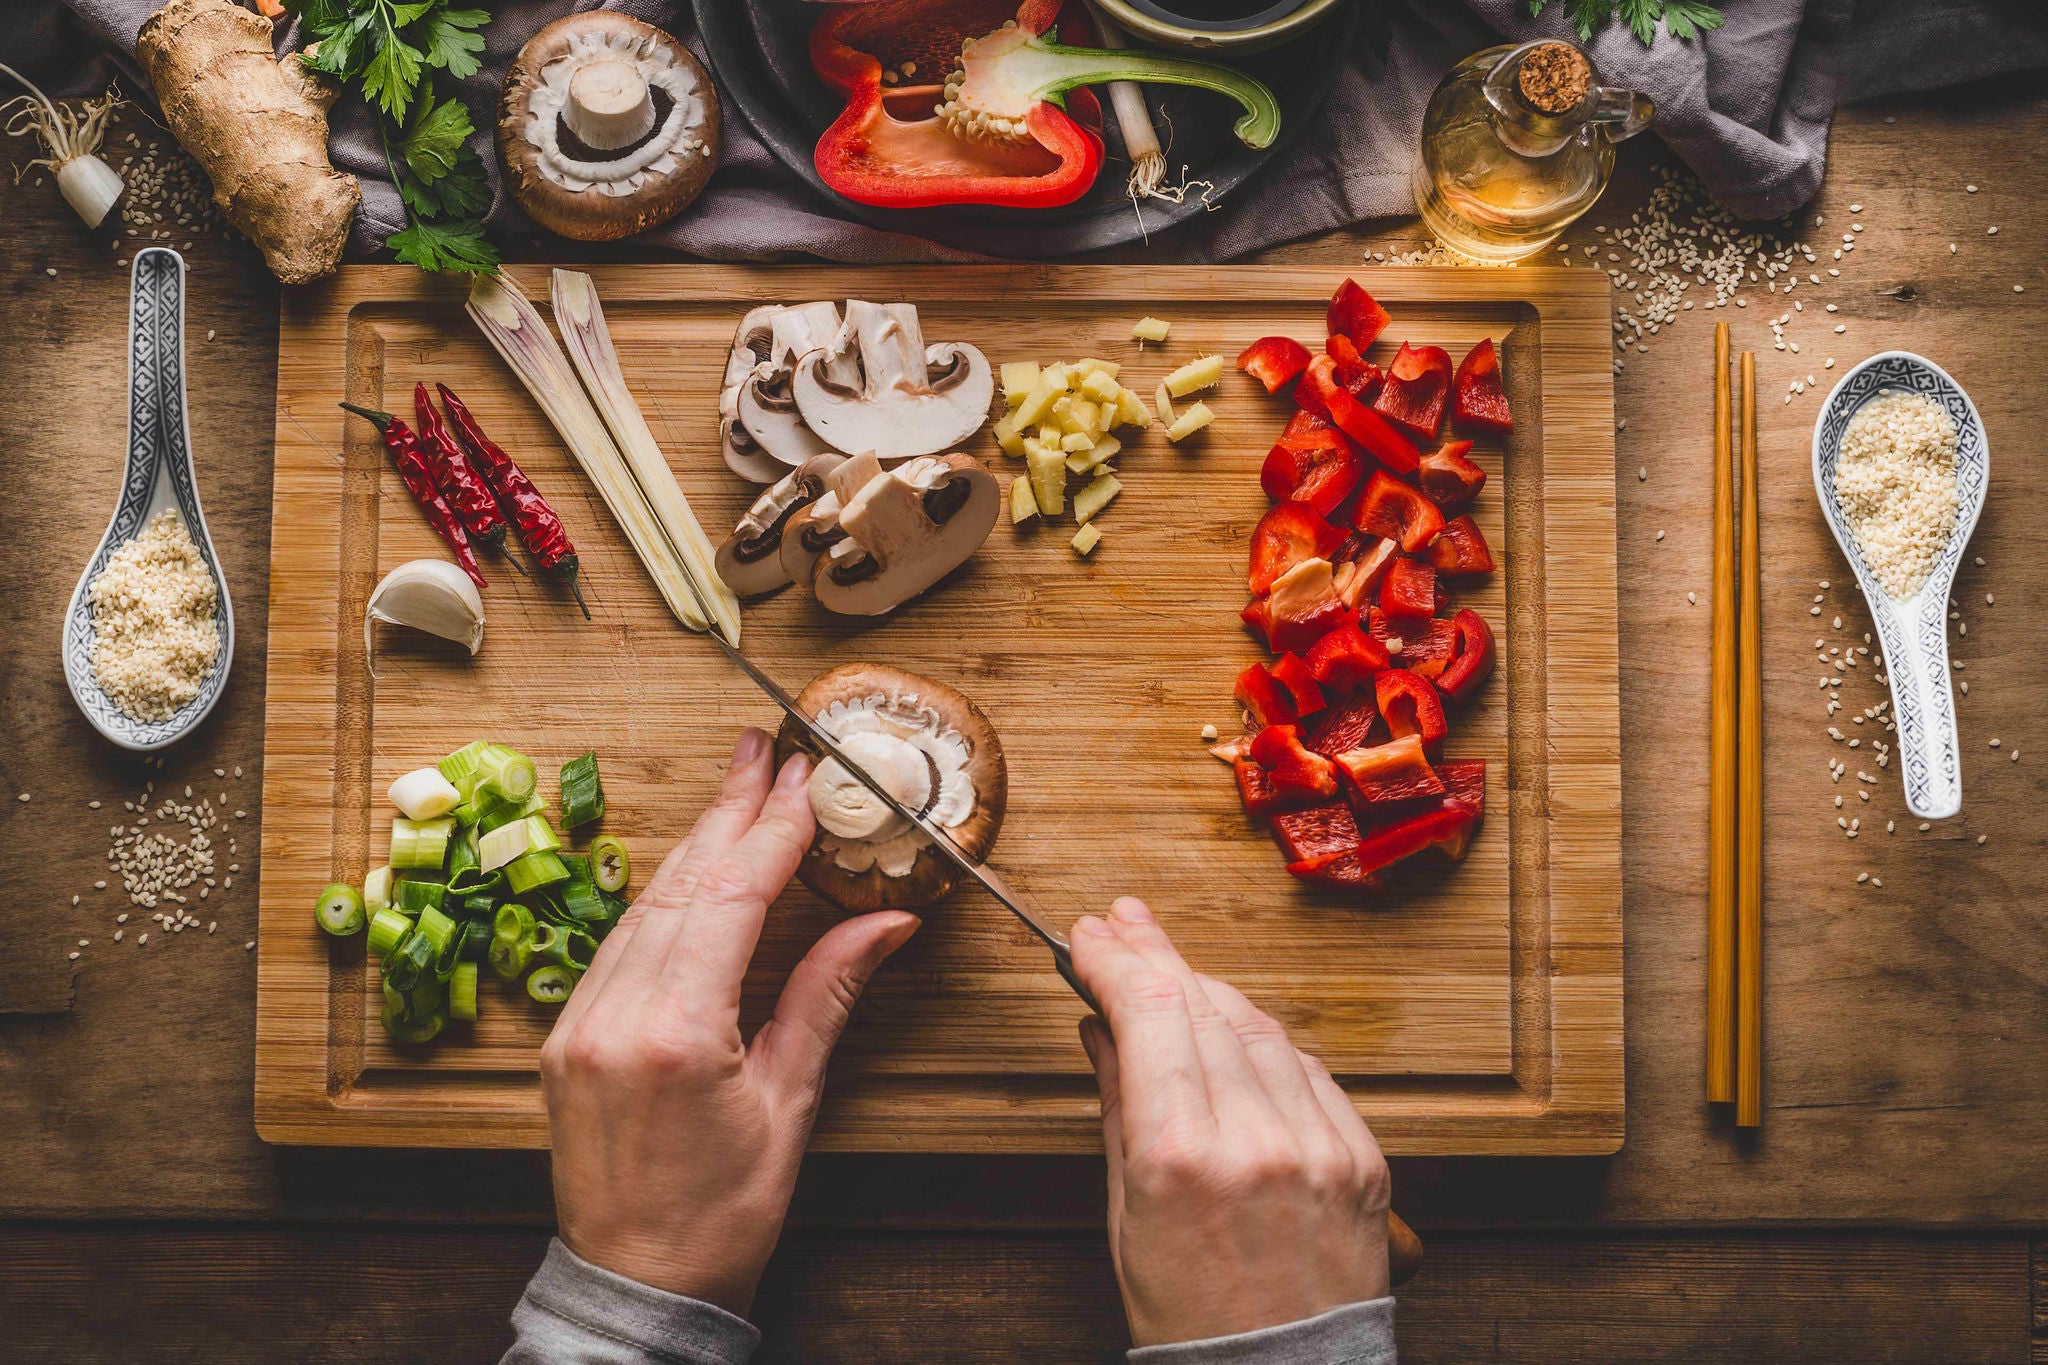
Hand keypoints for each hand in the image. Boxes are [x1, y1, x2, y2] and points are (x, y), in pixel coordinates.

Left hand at [539, 727, 919, 1314]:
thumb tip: (888, 920)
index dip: (772, 829)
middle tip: (764, 749)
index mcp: (676, 1032)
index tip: (806, 777)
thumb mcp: (790, 1101)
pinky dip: (663, 897)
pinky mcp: (566, 1037)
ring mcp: (580, 1023)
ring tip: (737, 790)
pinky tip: (692, 869)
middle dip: (729, 811)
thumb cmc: (723, 1212)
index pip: (732, 898)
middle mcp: (615, 1015)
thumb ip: (828, 994)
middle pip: (681, 884)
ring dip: (697, 845)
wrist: (637, 1284)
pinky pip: (618, 943)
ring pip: (644, 906)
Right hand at [1071, 897, 1390, 1348]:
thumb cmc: (1190, 1315)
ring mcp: (1320, 1146)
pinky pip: (1310, 1071)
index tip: (1089, 936)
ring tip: (1172, 971)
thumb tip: (1103, 1028)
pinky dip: (1267, 1042)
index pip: (1149, 1013)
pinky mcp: (1363, 1159)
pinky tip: (1235, 1029)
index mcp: (1183, 1158)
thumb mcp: (1127, 1215)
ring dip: (1210, 990)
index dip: (1115, 960)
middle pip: (1203, 1005)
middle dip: (1156, 954)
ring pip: (1261, 1027)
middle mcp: (1258, 1141)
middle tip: (1123, 922)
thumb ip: (1119, 1108)